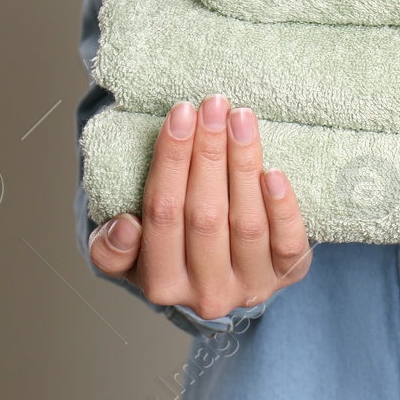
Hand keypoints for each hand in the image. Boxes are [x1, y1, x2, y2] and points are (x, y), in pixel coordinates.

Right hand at [89, 94, 311, 319]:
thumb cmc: (171, 250)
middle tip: (213, 105)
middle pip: (205, 216)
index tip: (180, 114)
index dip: (171, 161)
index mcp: (161, 283)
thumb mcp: (128, 255)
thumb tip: (124, 225)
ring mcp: (250, 286)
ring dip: (243, 165)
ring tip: (240, 118)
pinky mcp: (287, 275)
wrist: (222, 276)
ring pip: (246, 224)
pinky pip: (288, 244)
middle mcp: (206, 294)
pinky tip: (274, 171)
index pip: (163, 214)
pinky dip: (282, 207)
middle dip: (208, 153)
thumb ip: (111, 249)